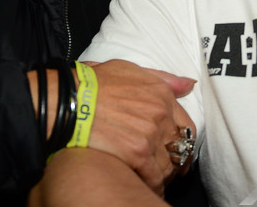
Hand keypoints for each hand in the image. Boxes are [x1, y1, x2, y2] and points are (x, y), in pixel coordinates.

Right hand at [86, 60, 195, 195]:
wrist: (68, 99)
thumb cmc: (91, 83)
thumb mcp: (128, 69)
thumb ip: (161, 78)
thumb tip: (188, 85)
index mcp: (161, 94)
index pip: (186, 125)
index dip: (182, 141)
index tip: (176, 151)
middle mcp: (160, 113)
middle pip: (179, 147)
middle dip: (173, 160)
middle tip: (165, 169)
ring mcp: (150, 133)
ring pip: (169, 165)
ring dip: (163, 176)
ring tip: (153, 180)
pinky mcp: (137, 153)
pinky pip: (154, 177)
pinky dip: (151, 185)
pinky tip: (143, 186)